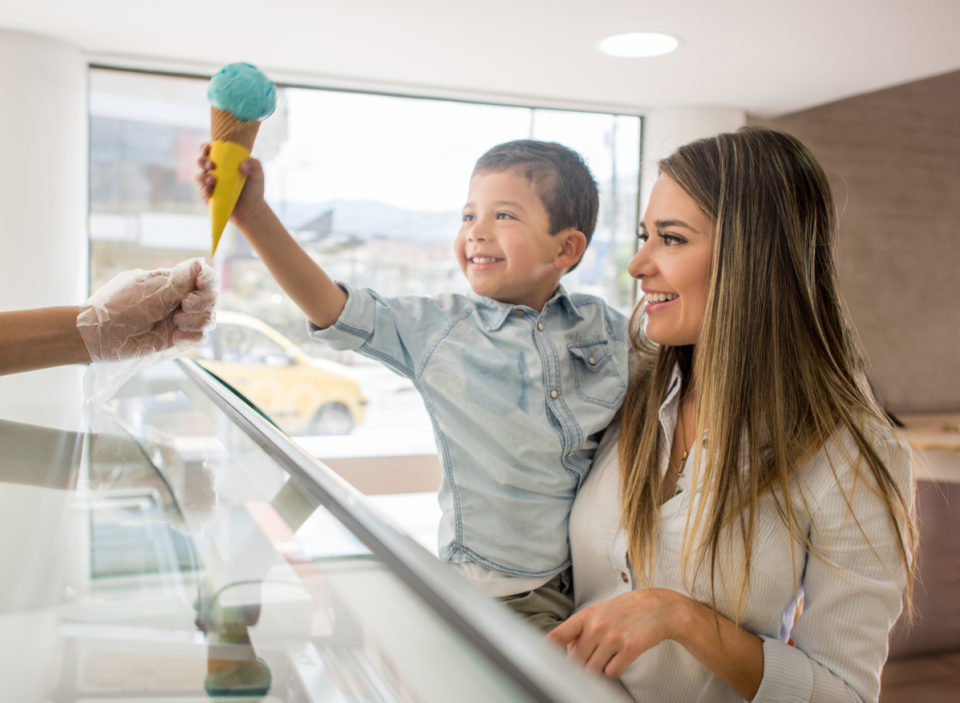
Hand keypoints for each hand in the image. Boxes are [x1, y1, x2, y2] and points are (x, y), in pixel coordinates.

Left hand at [77, 258, 218, 361]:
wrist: (100, 335)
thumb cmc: (118, 307)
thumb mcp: (149, 291)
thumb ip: (178, 281)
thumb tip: (201, 262)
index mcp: (173, 282)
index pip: (203, 277)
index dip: (207, 282)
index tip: (196, 288)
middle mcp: (179, 299)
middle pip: (212, 298)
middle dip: (203, 303)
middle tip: (184, 306)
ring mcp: (179, 319)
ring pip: (208, 319)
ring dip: (196, 321)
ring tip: (175, 323)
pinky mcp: (177, 339)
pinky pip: (200, 338)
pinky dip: (191, 338)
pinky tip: (176, 337)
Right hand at [196, 143, 265, 225]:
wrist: (252, 209)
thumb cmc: (254, 189)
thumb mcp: (258, 175)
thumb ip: (255, 166)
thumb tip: (242, 165)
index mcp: (223, 162)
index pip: (209, 151)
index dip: (205, 148)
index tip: (209, 148)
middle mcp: (213, 171)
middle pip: (200, 161)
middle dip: (202, 161)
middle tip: (212, 165)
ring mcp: (210, 184)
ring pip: (198, 176)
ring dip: (202, 177)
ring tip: (213, 180)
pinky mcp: (209, 197)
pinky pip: (202, 193)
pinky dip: (204, 191)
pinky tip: (209, 191)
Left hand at [546, 589, 684, 677]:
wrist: (659, 607)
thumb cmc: (627, 609)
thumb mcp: (600, 611)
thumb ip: (581, 629)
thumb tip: (565, 649)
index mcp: (587, 615)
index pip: (559, 635)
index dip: (547, 649)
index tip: (538, 658)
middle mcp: (597, 626)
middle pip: (576, 660)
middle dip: (582, 662)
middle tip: (594, 654)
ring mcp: (613, 637)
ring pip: (593, 669)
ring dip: (599, 667)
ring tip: (610, 653)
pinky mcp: (629, 649)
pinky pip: (611, 672)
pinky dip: (614, 670)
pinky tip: (620, 657)